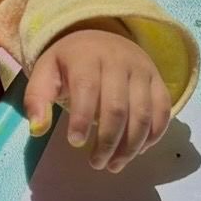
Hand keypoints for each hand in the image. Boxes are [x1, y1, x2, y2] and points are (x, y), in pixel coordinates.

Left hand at [25, 25, 172, 173]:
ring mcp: (142, 69)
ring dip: (131, 146)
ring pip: (143, 113)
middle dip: (108, 142)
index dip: (82, 119)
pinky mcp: (158, 79)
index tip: (75, 143)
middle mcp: (119, 60)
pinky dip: (154, 134)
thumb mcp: (46, 72)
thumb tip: (38, 129)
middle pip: (118, 108)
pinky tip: (139, 150)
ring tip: (115, 164)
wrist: (101, 36)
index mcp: (87, 56)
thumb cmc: (71, 62)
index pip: (87, 89)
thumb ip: (37, 98)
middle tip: (97, 164)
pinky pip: (163, 110)